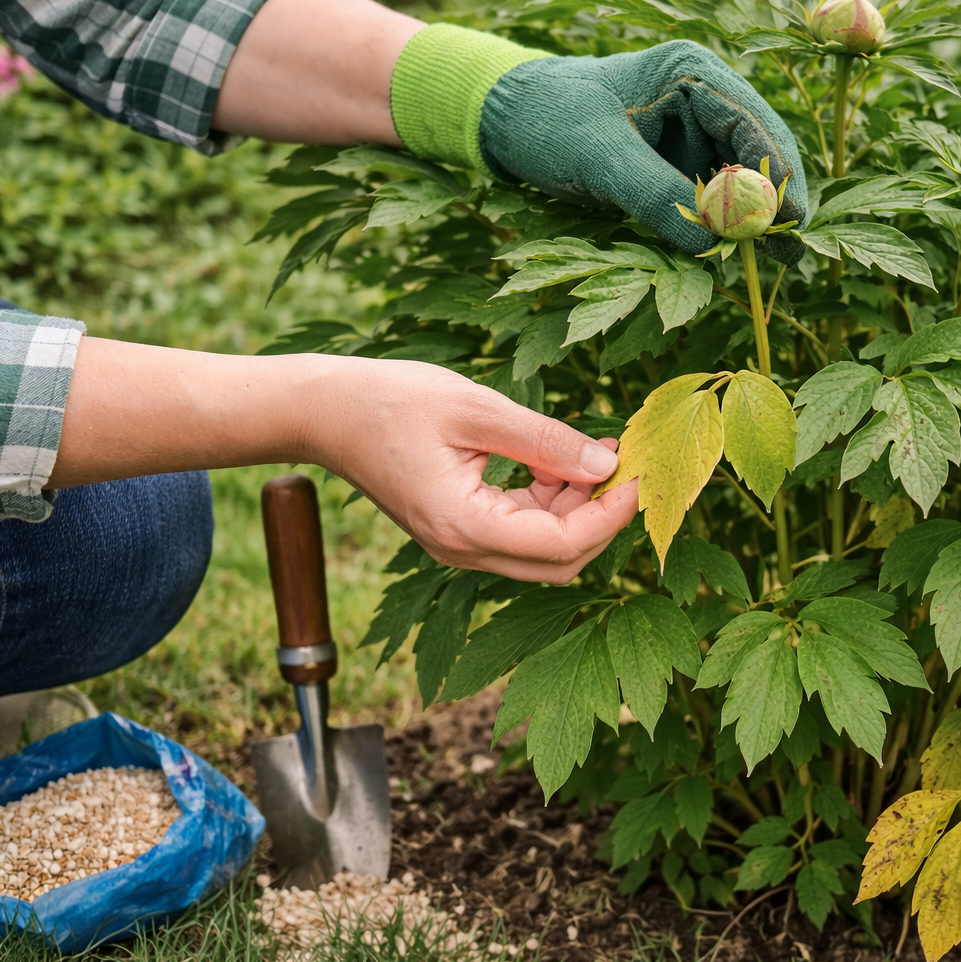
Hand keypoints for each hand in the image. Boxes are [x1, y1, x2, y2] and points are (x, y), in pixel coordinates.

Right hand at [50, 341, 638, 582]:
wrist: (322, 410)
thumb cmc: (389, 399)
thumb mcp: (477, 408)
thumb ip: (545, 441)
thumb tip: (607, 465)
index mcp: (465, 526)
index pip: (564, 545)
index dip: (611, 513)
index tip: (638, 471)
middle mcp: (463, 550)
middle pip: (561, 562)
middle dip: (601, 517)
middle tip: (623, 462)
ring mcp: (458, 546)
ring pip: (545, 550)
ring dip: (577, 508)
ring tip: (592, 449)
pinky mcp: (457, 530)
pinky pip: (520, 532)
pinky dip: (550, 503)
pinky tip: (559, 459)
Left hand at [480, 41, 808, 263]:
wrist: (503, 123)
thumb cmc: (546, 119)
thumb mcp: (598, 155)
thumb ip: (655, 194)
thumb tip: (710, 243)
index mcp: (691, 73)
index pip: (753, 123)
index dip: (777, 172)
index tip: (790, 218)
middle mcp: (703, 102)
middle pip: (758, 155)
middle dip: (773, 202)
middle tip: (792, 252)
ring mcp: (691, 138)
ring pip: (740, 184)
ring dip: (752, 222)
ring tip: (776, 264)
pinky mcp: (676, 170)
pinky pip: (711, 203)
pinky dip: (721, 230)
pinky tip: (734, 259)